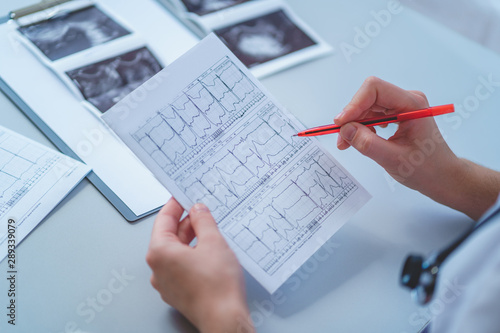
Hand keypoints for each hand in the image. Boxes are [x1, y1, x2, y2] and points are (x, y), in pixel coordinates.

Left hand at [146, 199, 254, 332]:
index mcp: (160, 252)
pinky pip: (181, 267)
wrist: (225, 318)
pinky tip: (208, 252)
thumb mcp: (213, 242)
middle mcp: (158, 268)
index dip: (175, 205)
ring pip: (176, 252)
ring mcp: (166, 283)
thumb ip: (203, 221)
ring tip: (210, 231)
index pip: (163, 220)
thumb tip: (198, 210)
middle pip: (169, 236)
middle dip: (186, 223)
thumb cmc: (217, 286)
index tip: (183, 197)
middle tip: (202, 212)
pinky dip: (192, 255)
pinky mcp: (177, 292)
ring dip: (191, 239)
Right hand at [335, 76, 499, 219]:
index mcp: (412, 104)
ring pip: (367, 106)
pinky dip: (360, 126)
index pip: (375, 89)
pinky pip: (371, 114)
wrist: (441, 176)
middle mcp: (406, 100)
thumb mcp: (393, 159)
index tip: (341, 124)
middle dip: (351, 116)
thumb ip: (367, 143)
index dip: (354, 104)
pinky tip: (358, 140)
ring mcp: (401, 106)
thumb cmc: (426, 169)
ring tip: (346, 143)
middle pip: (368, 96)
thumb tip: (345, 130)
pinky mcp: (395, 115)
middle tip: (340, 138)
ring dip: (354, 123)